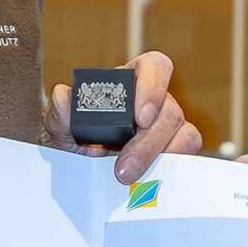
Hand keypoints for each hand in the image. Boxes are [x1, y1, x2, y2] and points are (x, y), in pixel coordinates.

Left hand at [46, 50, 204, 182]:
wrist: (81, 167)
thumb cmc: (76, 137)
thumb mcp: (62, 125)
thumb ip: (59, 112)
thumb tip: (63, 96)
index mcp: (132, 81)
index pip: (155, 67)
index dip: (154, 87)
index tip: (140, 117)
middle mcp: (156, 100)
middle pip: (170, 110)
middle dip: (147, 143)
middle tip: (124, 167)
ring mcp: (170, 125)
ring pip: (184, 134)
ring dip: (158, 157)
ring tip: (129, 176)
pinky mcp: (177, 149)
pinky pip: (187, 154)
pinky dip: (171, 167)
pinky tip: (149, 180)